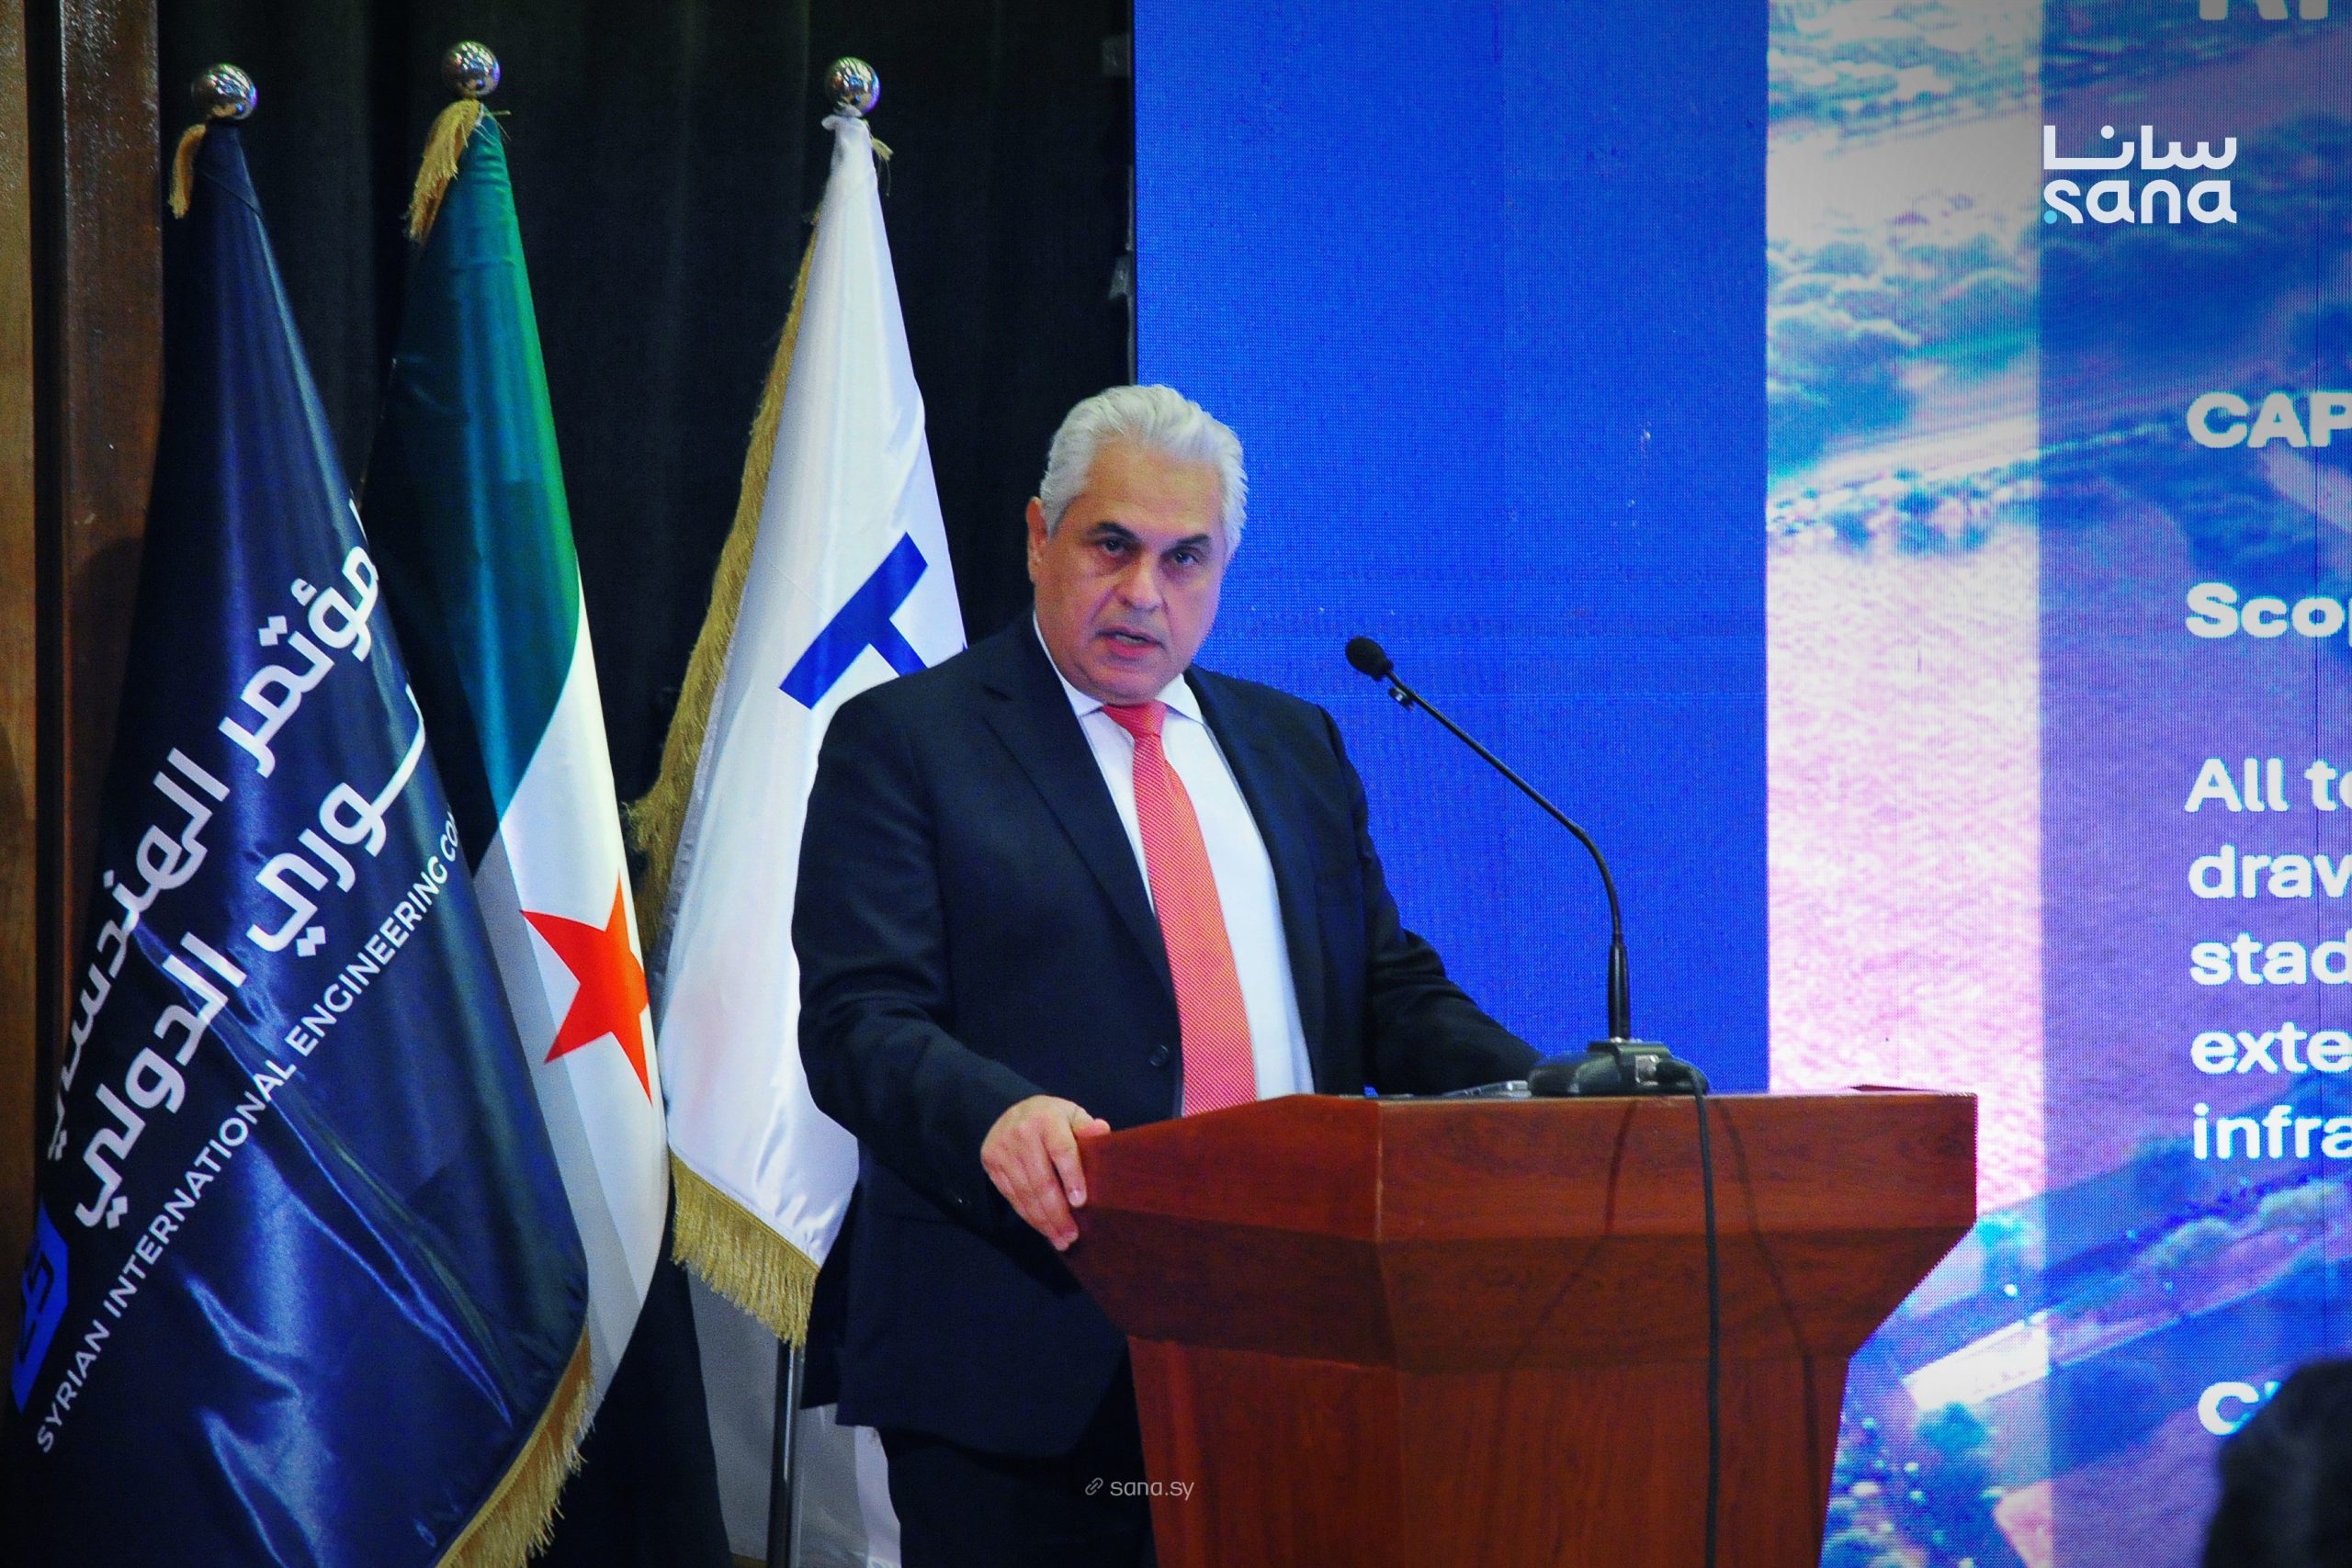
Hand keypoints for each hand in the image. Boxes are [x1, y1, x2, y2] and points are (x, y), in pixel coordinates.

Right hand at [981, 1096, 1110, 1249]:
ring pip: (1025, 1193)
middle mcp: (1021, 1134)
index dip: (1071, 1176)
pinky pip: (1011, 1196)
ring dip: (1043, 1221)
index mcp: (1046, 1119)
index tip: (1080, 1202)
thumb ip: (1086, 1126)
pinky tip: (1042, 1228)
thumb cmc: (1051, 1119)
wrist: (1013, 1111)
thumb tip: (1102, 1131)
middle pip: (1041, 1180)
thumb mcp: (1072, 1115)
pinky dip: (1028, 1216)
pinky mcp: (991, 1163)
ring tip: (1060, 1239)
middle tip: (1072, 1236)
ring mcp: (1002, 1150)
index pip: (1061, 1150)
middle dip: (1057, 1212)